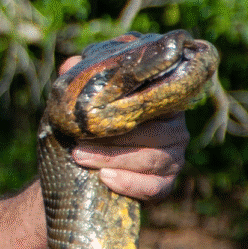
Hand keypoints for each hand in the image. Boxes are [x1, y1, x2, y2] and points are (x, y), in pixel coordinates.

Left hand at [58, 54, 189, 201]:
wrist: (82, 173)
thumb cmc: (87, 132)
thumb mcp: (83, 108)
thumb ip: (82, 85)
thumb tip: (72, 62)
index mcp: (161, 104)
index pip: (155, 100)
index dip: (129, 104)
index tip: (99, 108)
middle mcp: (175, 130)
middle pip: (154, 133)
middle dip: (114, 138)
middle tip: (78, 141)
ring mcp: (174, 159)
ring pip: (152, 159)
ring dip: (113, 158)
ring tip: (81, 157)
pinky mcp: (166, 185)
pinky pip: (154, 186)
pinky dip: (130, 183)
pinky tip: (106, 178)